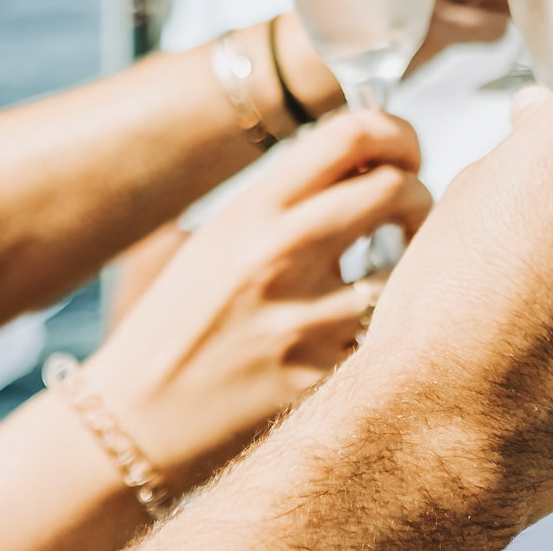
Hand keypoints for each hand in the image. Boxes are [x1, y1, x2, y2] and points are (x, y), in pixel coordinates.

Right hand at [81, 109, 430, 490]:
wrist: (133, 420)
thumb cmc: (176, 323)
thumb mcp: (215, 237)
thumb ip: (283, 196)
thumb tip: (358, 157)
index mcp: (252, 209)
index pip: (351, 134)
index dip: (397, 132)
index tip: (404, 153)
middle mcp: (280, 252)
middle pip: (395, 187)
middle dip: (419, 194)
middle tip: (410, 214)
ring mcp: (305, 316)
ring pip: (405, 266)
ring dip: (411, 268)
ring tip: (389, 276)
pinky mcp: (323, 372)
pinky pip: (386, 333)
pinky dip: (388, 329)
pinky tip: (369, 335)